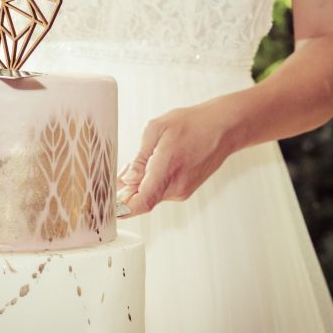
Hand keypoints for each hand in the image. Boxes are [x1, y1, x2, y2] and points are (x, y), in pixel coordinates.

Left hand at [116, 100, 236, 217]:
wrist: (225, 127)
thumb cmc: (193, 123)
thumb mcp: (157, 129)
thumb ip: (140, 158)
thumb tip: (126, 179)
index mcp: (166, 170)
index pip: (140, 203)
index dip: (121, 208)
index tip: (107, 205)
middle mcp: (175, 187)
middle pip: (142, 200)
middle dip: (126, 190)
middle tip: (118, 171)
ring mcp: (182, 191)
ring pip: (151, 195)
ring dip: (140, 184)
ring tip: (143, 160)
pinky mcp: (186, 189)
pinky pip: (161, 191)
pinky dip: (152, 182)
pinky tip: (155, 162)